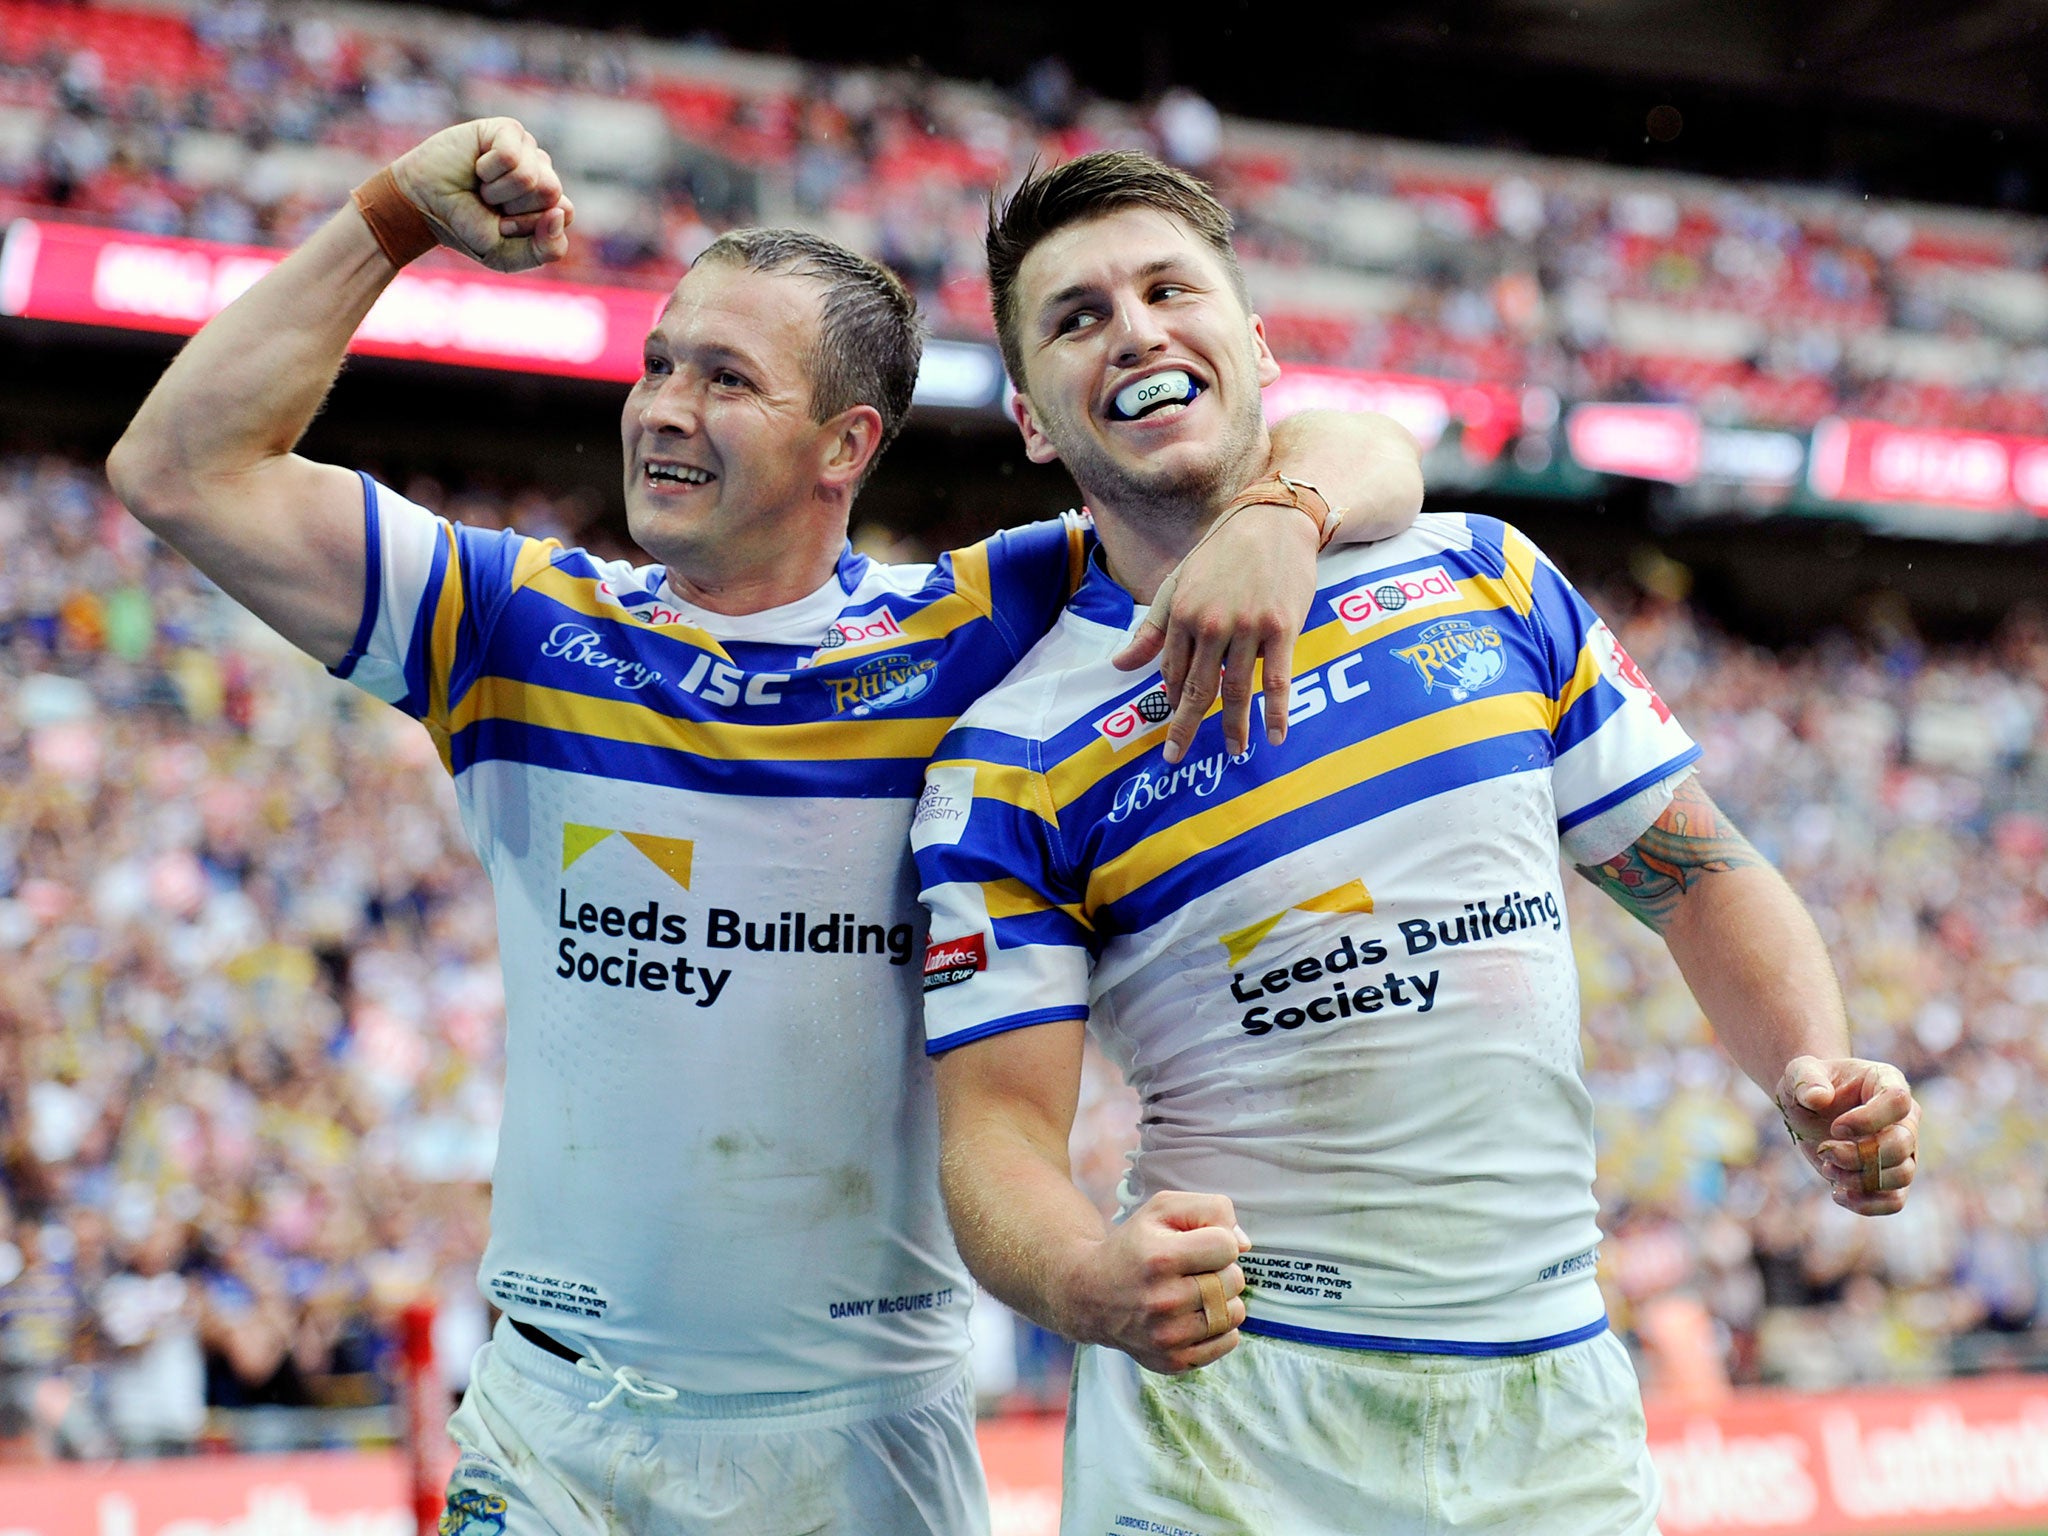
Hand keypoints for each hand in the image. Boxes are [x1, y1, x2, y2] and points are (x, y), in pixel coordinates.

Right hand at [389, 118, 572, 273]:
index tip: (503, 225)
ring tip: (482, 187)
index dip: (529, 226)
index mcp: (550, 201)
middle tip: (490, 204)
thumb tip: (560, 213)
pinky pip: (512, 156)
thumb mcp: (508, 255)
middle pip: (552, 193)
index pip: (564, 213)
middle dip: (515, 209)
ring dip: (499, 191)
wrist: (423, 205)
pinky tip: (478, 167)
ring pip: (533, 177)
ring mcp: (527, 149)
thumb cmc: (467, 228)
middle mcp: (543, 172)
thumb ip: (546, 250)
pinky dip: (488, 170)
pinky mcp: (508, 130)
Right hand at [1068, 1190, 1251, 1373]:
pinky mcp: (1173, 1361)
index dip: (1218, 1239)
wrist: (1090, 1295)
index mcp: (1159, 1258)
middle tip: (1193, 1269)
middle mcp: (1163, 1301)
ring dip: (1223, 1299)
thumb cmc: (1134, 1247)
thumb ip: (1210, 1209)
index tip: (1197, 1244)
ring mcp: (1168, 1337)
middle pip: (1234, 1280)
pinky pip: (1228, 1341)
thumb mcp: (1162, 1209)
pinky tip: (1195, 1314)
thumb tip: (1243, 1244)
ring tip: (1195, 1292)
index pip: (1227, 1246)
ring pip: (1235, 1313)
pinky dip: (1220, 1326)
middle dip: (1221, 1269)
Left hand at [1111, 505, 1318, 763]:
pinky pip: (1276, 681)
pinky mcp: (1281, 629)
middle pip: (1196, 689)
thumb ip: (1150, 630)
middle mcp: (1210, 624)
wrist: (1273, 520)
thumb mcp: (1177, 584)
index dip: (1171, 698)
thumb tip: (1119, 666)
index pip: (1171, 671)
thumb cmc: (1222, 552)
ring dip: (1234, 728)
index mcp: (1181, 614)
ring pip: (1236, 690)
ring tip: (1233, 753)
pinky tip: (1275, 735)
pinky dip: (1276, 712)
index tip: (1174, 721)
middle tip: (1176, 757)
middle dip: (1185, 727)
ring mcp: (1247, 628)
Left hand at [1775, 1055, 1919, 1215]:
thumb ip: (1805, 1079)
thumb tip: (1819, 1097)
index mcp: (1887, 1082)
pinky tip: (1837, 1193)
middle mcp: (1904, 1118)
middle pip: (1902, 1145)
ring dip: (1859, 1179)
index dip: (1868, 1119)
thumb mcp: (1799, 1072)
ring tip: (1827, 1166)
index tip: (1835, 1127)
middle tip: (1825, 1150)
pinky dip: (1867, 1204)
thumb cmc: (1810, 1086)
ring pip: (1902, 1176)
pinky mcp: (1891, 1177)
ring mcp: (1904, 1150)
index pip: (1897, 1101)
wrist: (1810, 1109)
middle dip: (1858, 1155)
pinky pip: (1895, 1201)